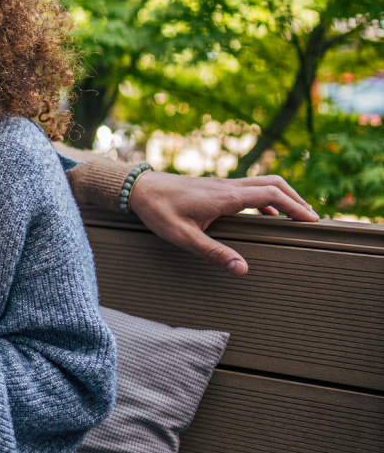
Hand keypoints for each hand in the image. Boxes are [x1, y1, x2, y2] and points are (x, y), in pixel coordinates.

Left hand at [128, 171, 318, 275]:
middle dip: (297, 199)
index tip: (313, 222)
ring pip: (262, 183)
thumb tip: (242, 269)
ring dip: (282, 196)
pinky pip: (248, 188)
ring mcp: (222, 184)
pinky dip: (265, 198)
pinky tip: (265, 214)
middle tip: (312, 219)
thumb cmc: (159, 211)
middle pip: (275, 184)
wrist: (138, 188)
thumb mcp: (184, 237)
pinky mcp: (215, 187)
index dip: (296, 207)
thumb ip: (214, 253)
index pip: (273, 195)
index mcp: (227, 197)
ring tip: (295, 217)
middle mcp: (229, 186)